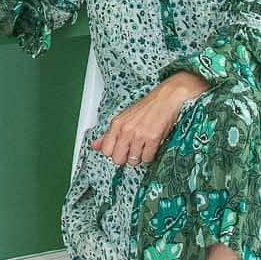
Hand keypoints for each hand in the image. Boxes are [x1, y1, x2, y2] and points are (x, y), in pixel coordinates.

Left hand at [91, 76, 207, 167]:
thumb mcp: (123, 118)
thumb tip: (94, 146)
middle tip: (133, 150)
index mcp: (116, 124)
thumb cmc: (146, 108)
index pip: (105, 150)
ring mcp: (139, 135)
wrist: (166, 98)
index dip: (113, 153)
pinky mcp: (153, 139)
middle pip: (118, 159)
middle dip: (125, 158)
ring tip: (144, 146)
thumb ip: (108, 134)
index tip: (120, 149)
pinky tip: (152, 146)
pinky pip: (147, 158)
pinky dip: (150, 155)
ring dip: (139, 157)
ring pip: (134, 161)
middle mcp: (125, 130)